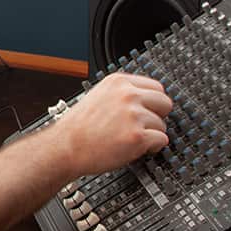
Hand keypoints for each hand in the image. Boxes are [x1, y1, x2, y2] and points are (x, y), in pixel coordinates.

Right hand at [56, 72, 172, 175]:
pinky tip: (134, 148)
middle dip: (157, 116)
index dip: (152, 102)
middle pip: (165, 102)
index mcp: (118, 82)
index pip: (156, 86)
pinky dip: (151, 148)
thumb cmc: (77, 128)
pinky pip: (161, 140)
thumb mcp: (98, 97)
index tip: (148, 110)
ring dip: (151, 134)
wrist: (65, 147)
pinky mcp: (137, 136)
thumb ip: (121, 95)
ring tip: (130, 138)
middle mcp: (127, 95)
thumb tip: (145, 100)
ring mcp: (133, 115)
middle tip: (143, 126)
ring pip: (163, 125)